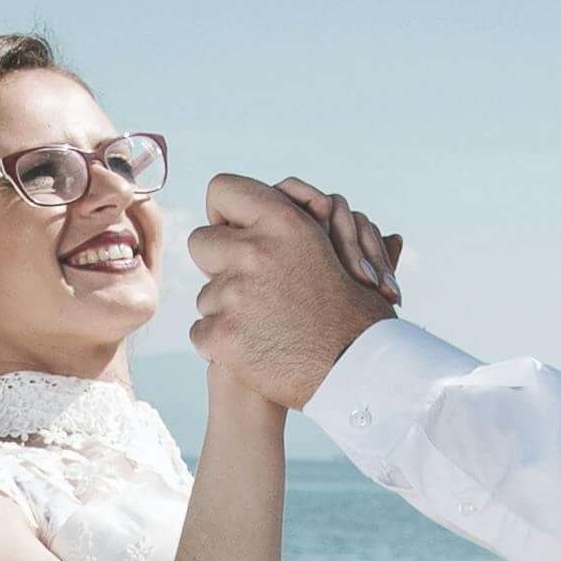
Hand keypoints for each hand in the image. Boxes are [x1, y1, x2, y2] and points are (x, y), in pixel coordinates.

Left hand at [191, 171, 393, 409]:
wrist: (360, 371)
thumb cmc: (358, 314)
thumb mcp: (342, 253)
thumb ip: (308, 228)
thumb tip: (311, 208)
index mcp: (284, 222)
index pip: (222, 189)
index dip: (223, 212)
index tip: (232, 231)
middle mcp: (255, 251)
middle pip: (201, 242)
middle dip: (219, 264)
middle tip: (245, 287)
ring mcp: (234, 293)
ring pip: (205, 294)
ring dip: (227, 311)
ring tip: (266, 329)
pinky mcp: (223, 333)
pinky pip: (200, 333)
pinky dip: (221, 346)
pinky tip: (253, 353)